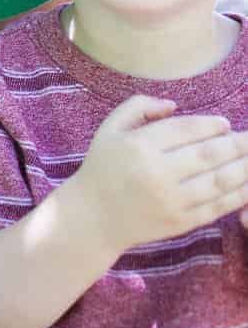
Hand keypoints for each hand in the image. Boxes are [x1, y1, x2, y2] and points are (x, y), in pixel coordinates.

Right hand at [73, 95, 247, 254]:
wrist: (94, 216)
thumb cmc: (103, 166)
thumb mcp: (110, 127)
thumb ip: (139, 106)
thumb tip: (174, 105)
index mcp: (140, 146)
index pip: (185, 130)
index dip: (210, 125)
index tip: (226, 123)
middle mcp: (158, 173)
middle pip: (209, 155)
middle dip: (238, 144)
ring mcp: (172, 201)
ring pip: (219, 182)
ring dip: (244, 168)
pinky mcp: (180, 222)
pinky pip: (216, 207)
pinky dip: (237, 195)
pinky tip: (247, 184)